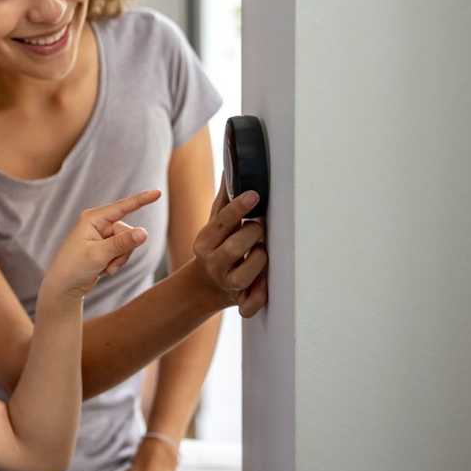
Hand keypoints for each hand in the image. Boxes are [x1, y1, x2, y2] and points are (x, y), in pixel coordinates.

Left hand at [42, 190, 160, 300]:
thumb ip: (123, 243)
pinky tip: (102, 269)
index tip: (158, 192)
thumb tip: (145, 232)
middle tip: (107, 263)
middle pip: (128, 232)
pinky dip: (116, 263)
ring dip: (120, 259)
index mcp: (93, 218)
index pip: (122, 207)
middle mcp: (98, 224)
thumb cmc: (75, 267)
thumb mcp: (99, 255)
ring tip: (103, 267)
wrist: (64, 286)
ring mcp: (102, 235)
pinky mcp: (105, 247)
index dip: (142, 200)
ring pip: (128, 244)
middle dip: (123, 250)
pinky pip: (123, 252)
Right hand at [189, 175, 267, 316]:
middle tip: (259, 228)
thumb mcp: (215, 225)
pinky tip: (264, 285)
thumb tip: (231, 166)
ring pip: (246, 274)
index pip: (223, 222)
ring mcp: (227, 283)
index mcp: (205, 241)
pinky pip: (250, 304)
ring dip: (259, 260)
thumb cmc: (217, 247)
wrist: (205, 285)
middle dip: (253, 234)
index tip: (254, 194)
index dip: (239, 207)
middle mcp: (213, 262)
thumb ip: (224, 200)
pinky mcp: (238, 300)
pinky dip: (259, 297)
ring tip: (262, 252)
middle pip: (236, 247)